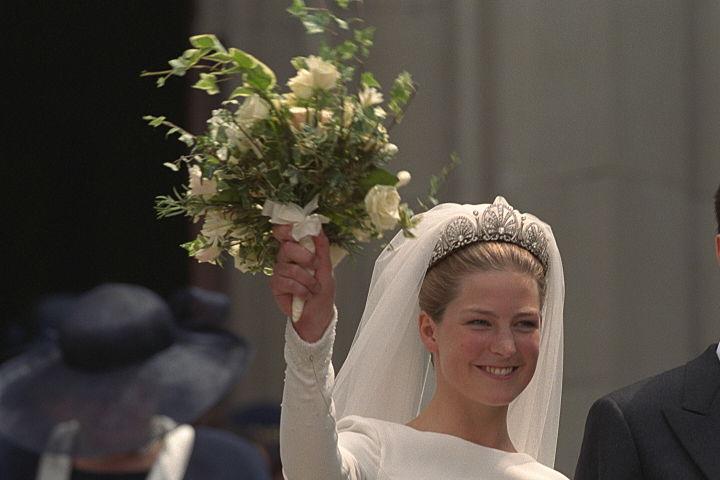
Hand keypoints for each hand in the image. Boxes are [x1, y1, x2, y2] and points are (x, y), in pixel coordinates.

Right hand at [269, 225, 335, 341]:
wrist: (318, 315)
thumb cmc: (322, 290)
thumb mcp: (327, 267)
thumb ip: (322, 247)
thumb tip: (318, 228)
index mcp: (298, 249)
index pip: (285, 232)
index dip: (286, 228)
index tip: (296, 229)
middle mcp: (286, 258)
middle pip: (287, 247)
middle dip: (305, 257)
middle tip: (315, 267)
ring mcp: (279, 271)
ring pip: (290, 268)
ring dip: (308, 280)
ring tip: (314, 288)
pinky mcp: (276, 285)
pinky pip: (287, 282)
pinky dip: (301, 290)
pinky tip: (305, 296)